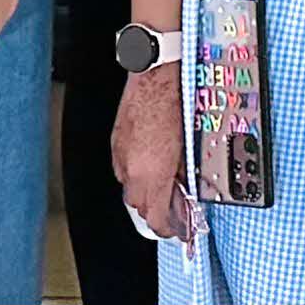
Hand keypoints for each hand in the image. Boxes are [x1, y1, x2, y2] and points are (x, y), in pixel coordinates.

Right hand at [111, 61, 200, 244]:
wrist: (156, 76)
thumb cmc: (176, 104)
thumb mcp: (188, 147)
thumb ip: (182, 175)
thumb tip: (184, 188)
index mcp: (152, 174)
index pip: (155, 216)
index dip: (167, 227)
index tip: (176, 228)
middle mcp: (132, 169)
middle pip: (139, 205)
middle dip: (155, 209)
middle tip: (172, 205)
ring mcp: (121, 155)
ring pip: (128, 188)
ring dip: (143, 190)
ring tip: (160, 182)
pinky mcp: (115, 141)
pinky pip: (121, 167)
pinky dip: (133, 170)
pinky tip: (146, 161)